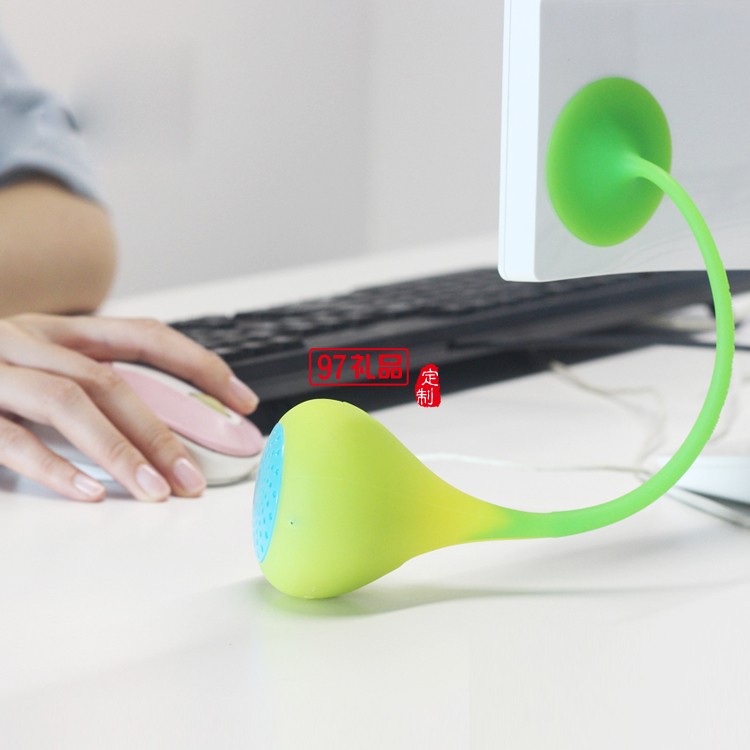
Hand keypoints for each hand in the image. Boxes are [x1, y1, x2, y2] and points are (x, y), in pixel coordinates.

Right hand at [0, 314, 258, 501]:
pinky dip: (53, 466)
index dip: (199, 364)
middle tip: (194, 478)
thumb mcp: (37, 370)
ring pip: (70, 400)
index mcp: (58, 331)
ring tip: (157, 491)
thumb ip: (88, 391)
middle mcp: (27, 339)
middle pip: (112, 378)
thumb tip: (160, 434)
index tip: (242, 399)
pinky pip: (11, 436)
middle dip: (162, 429)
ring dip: (121, 449)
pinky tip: (90, 494)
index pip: (146, 335)